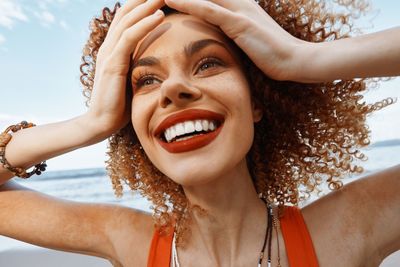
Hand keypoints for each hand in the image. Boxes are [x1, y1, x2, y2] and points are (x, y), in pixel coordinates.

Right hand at [86, 0, 164, 139]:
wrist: (100, 123)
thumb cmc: (119, 104)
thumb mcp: (132, 79)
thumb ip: (139, 65)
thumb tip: (158, 59)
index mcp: (114, 49)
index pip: (128, 18)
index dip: (143, 5)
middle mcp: (109, 46)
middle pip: (128, 13)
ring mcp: (108, 53)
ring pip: (129, 20)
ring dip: (148, 5)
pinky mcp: (112, 64)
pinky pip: (129, 38)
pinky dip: (145, 25)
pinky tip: (160, 15)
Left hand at [164, 0, 304, 80]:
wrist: (295, 60)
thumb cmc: (271, 52)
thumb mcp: (248, 36)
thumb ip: (232, 29)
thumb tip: (218, 32)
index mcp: (238, 3)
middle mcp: (237, 1)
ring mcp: (239, 10)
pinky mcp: (240, 24)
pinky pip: (208, 10)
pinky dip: (188, 3)